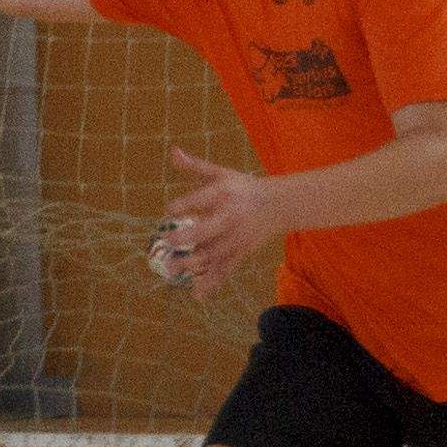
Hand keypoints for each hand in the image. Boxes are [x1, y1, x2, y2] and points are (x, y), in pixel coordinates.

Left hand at [163, 147, 281, 280]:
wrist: (278, 205)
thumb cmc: (242, 187)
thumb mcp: (221, 173)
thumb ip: (196, 166)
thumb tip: (173, 152)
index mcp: (223, 194)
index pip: (201, 200)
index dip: (183, 205)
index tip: (168, 211)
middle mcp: (229, 218)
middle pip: (207, 230)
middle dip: (187, 237)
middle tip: (168, 243)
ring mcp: (234, 239)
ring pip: (213, 254)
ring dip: (192, 264)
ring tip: (171, 270)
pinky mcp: (240, 253)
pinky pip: (225, 270)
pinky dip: (212, 283)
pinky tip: (197, 294)